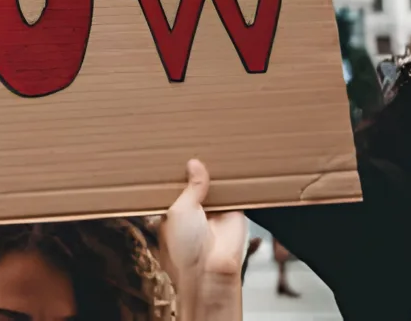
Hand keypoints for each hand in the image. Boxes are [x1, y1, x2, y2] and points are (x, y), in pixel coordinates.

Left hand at [160, 159, 248, 320]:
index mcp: (175, 211)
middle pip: (196, 182)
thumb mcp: (180, 210)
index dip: (176, 171)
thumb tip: (194, 164)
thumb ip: (191, 187)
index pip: (175, 185)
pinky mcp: (234, 211)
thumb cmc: (184, 249)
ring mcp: (215, 210)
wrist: (211, 270)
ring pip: (216, 184)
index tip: (174, 150)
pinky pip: (236, 191)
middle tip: (195, 141)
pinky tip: (232, 158)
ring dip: (216, 171)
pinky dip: (235, 179)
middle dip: (196, 167)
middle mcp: (195, 210)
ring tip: (214, 144)